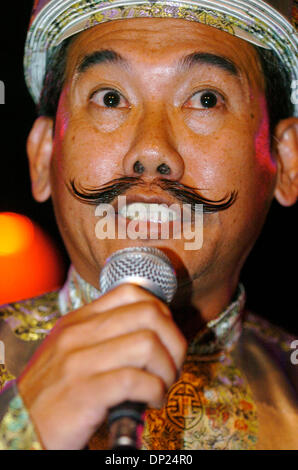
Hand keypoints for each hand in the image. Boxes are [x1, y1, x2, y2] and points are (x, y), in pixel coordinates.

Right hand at [17, 284, 186, 448]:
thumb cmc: (55, 392)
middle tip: (171, 365)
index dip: (161, 313)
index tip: (165, 338)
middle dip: (174, 342)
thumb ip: (104, 336)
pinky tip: (152, 401)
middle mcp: (78, 335)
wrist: (21, 428)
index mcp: (78, 321)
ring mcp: (79, 362)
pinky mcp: (85, 393)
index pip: (131, 292)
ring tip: (162, 385)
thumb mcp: (71, 352)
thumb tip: (153, 331)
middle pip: (149, 314)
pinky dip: (156, 391)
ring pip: (148, 344)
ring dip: (167, 369)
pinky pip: (137, 380)